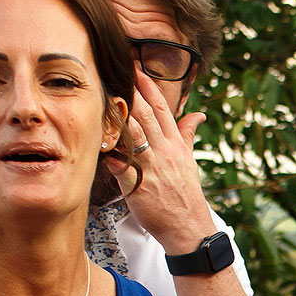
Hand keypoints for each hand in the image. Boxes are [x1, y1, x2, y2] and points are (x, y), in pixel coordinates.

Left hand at [110, 65, 216, 255]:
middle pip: (145, 115)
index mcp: (176, 145)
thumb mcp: (190, 162)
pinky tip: (98, 140)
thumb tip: (197, 114)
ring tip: (104, 94)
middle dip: (131, 91)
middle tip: (116, 69)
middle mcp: (165, 152)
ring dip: (119, 114)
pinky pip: (121, 165)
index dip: (149, 87)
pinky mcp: (138, 186)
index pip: (162, 109)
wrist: (188, 227)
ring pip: (133, 134)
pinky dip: (111, 153)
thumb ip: (187, 135)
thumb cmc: (186, 195)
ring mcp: (152, 168)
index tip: (137, 68)